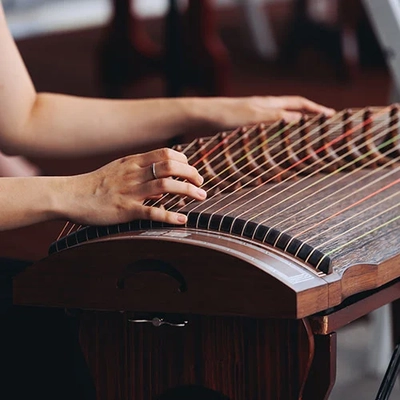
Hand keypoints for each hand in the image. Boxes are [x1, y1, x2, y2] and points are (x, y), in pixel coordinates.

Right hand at [64, 148, 205, 225]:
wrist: (70, 195)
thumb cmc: (96, 184)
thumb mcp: (119, 170)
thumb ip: (140, 172)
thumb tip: (163, 182)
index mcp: (133, 162)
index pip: (166, 153)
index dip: (184, 160)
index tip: (191, 169)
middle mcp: (135, 173)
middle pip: (171, 166)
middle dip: (192, 173)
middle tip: (201, 183)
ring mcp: (131, 191)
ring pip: (166, 185)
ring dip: (188, 190)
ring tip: (201, 196)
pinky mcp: (125, 210)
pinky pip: (152, 212)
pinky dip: (170, 216)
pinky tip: (182, 220)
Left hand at [202, 95, 335, 130]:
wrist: (200, 117)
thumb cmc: (226, 114)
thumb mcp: (253, 116)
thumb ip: (276, 117)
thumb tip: (300, 119)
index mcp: (269, 103)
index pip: (299, 103)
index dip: (315, 109)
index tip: (331, 116)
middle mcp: (264, 109)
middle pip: (292, 111)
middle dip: (308, 118)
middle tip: (321, 129)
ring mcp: (254, 118)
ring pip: (280, 122)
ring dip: (293, 129)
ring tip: (303, 141)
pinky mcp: (245, 128)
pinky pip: (267, 132)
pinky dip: (276, 137)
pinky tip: (275, 148)